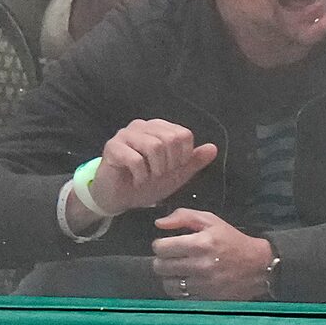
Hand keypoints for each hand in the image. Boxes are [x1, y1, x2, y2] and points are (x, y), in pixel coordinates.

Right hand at [75, 118, 217, 230]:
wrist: (122, 198)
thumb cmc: (148, 183)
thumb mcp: (177, 174)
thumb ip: (194, 161)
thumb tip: (213, 147)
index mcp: (160, 129)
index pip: (184, 135)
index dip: (183, 157)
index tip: (173, 169)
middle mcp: (143, 126)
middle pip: (170, 138)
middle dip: (170, 163)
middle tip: (160, 174)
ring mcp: (126, 134)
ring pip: (154, 146)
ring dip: (155, 169)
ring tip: (149, 177)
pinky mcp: (112, 147)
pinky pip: (135, 159)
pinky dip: (141, 175)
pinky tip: (137, 180)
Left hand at [151, 209, 274, 299]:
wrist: (260, 266)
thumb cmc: (233, 241)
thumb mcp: (212, 221)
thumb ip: (184, 216)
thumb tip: (159, 224)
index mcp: (200, 244)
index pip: (160, 247)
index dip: (161, 244)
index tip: (169, 245)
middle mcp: (200, 265)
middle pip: (160, 266)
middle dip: (163, 260)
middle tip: (173, 258)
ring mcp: (204, 285)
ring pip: (168, 284)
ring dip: (170, 277)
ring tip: (179, 271)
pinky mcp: (207, 298)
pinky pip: (181, 297)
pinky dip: (181, 290)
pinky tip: (188, 282)